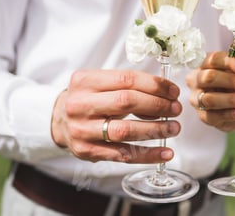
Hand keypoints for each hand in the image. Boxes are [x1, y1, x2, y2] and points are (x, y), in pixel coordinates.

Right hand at [51, 69, 181, 163]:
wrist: (58, 120)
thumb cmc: (88, 99)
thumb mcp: (100, 83)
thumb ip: (128, 85)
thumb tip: (166, 93)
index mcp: (85, 81)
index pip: (127, 79)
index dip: (155, 85)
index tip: (173, 91)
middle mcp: (80, 104)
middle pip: (127, 102)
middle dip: (158, 105)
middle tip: (176, 109)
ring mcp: (82, 130)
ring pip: (125, 131)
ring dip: (155, 130)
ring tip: (174, 128)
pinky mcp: (87, 151)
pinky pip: (123, 154)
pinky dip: (147, 154)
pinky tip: (165, 152)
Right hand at [186, 51, 234, 131]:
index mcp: (206, 64)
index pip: (214, 59)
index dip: (232, 63)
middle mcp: (197, 80)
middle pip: (209, 77)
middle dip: (232, 81)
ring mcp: (197, 99)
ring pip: (210, 99)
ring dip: (231, 99)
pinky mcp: (203, 116)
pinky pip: (213, 116)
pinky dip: (229, 114)